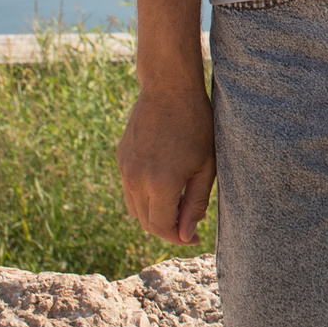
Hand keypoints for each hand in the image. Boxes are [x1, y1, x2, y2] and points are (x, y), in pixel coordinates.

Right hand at [118, 83, 215, 246]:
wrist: (169, 89)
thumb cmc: (197, 125)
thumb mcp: (206, 165)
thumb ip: (196, 203)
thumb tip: (186, 234)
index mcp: (160, 184)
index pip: (162, 227)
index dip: (179, 237)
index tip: (195, 237)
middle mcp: (136, 180)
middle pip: (146, 222)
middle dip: (167, 229)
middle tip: (189, 225)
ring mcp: (125, 169)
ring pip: (134, 208)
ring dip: (154, 215)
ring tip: (178, 207)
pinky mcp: (121, 159)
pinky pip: (130, 190)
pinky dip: (144, 198)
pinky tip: (165, 187)